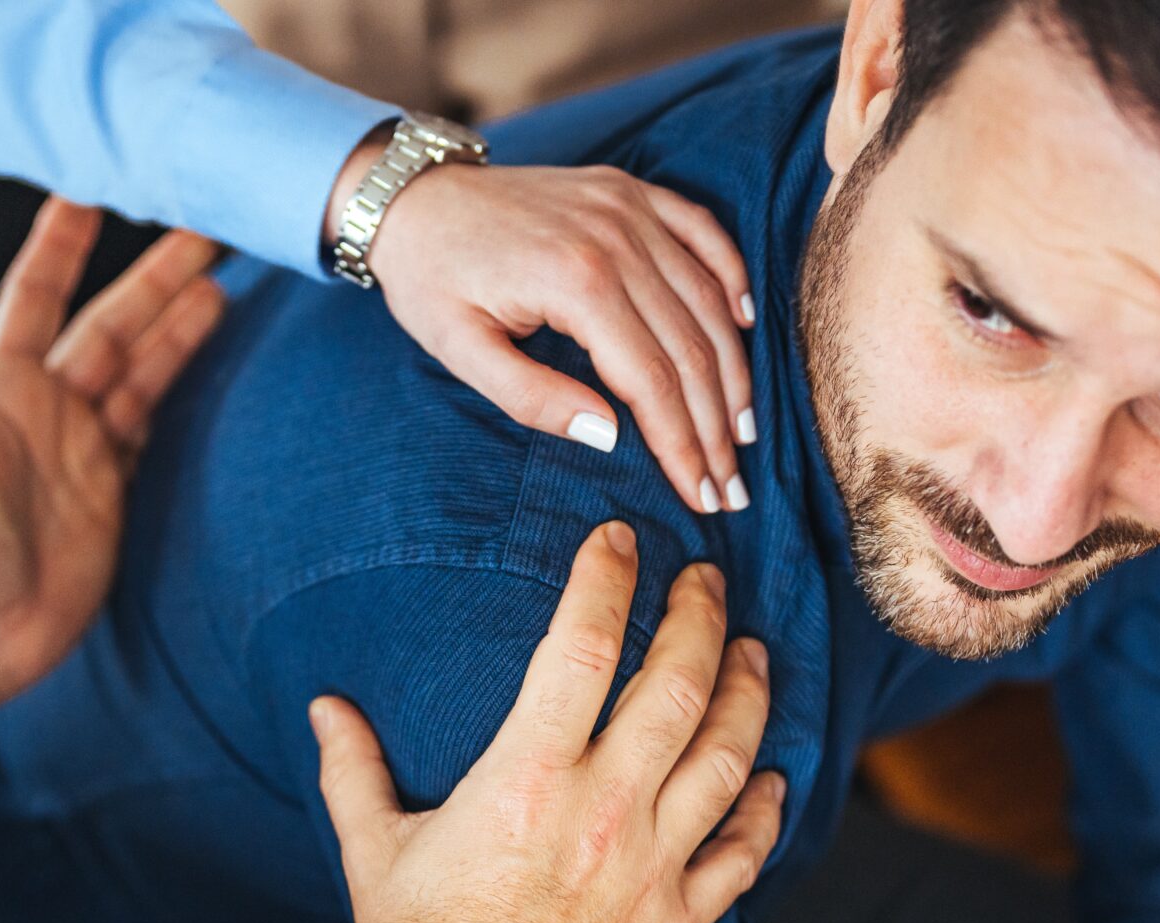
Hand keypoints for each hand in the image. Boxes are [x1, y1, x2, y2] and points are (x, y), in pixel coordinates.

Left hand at [0, 199, 223, 715]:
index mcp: (0, 389)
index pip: (35, 294)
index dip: (61, 242)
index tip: (88, 187)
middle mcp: (47, 409)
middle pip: (110, 323)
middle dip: (152, 276)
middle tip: (201, 229)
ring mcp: (83, 449)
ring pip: (142, 368)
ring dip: (179, 325)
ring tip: (224, 280)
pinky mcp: (113, 491)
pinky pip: (155, 424)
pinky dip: (183, 386)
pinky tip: (211, 356)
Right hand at [311, 521, 786, 922]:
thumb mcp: (373, 853)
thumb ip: (353, 771)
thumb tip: (325, 709)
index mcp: (525, 779)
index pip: (582, 647)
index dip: (608, 581)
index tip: (621, 542)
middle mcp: (604, 810)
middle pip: (678, 685)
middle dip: (702, 617)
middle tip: (709, 579)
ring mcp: (653, 867)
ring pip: (728, 756)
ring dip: (750, 695)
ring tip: (757, 653)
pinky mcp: (679, 922)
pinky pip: (743, 853)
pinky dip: (766, 811)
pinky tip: (773, 779)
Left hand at [344, 153, 758, 518]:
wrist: (414, 199)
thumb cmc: (431, 281)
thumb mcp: (461, 352)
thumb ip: (533, 399)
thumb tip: (610, 437)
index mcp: (575, 280)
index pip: (652, 379)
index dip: (683, 444)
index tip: (703, 496)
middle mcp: (616, 236)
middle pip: (691, 346)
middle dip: (717, 426)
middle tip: (731, 488)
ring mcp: (628, 206)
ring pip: (708, 298)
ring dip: (733, 371)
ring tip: (744, 432)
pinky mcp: (630, 190)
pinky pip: (702, 232)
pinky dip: (731, 280)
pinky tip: (745, 328)